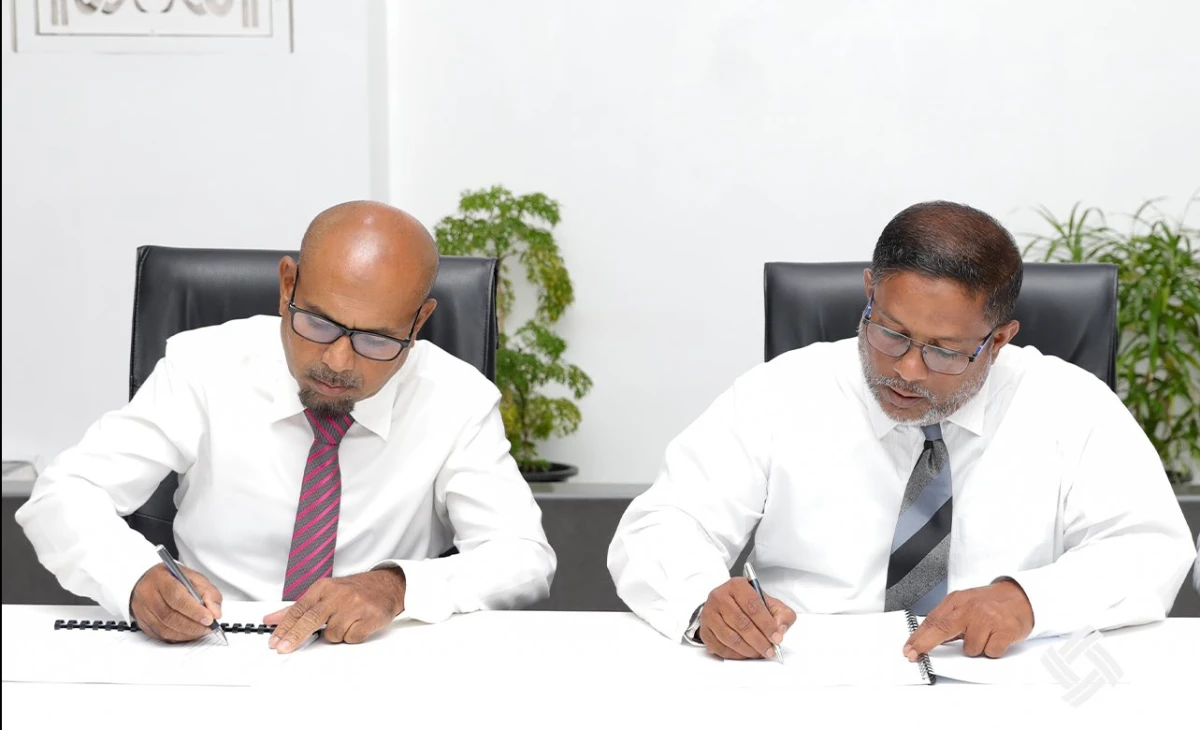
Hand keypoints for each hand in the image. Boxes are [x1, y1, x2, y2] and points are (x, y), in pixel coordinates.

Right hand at [130, 564, 222, 642]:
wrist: (152, 581)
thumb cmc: (174, 579)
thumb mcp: (194, 578)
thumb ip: (208, 593)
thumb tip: (215, 613)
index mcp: (160, 578)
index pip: (176, 596)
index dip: (194, 610)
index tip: (209, 618)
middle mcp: (147, 594)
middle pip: (169, 616)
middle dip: (193, 625)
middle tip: (208, 627)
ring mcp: (142, 610)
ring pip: (165, 629)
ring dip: (187, 633)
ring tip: (202, 630)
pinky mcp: (142, 623)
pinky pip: (161, 635)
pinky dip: (178, 637)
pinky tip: (189, 633)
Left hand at [265, 568, 405, 652]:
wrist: (387, 585)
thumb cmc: (353, 591)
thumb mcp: (324, 594)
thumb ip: (298, 608)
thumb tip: (272, 619)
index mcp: (324, 588)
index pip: (299, 608)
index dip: (285, 626)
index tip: (275, 640)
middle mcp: (338, 595)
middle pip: (311, 618)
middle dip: (295, 636)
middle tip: (283, 649)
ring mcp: (355, 605)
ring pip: (333, 634)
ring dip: (337, 634)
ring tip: (346, 622)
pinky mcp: (370, 617)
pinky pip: (352, 638)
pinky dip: (352, 636)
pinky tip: (357, 625)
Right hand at [697, 577, 796, 659]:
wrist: (726, 605)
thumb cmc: (749, 604)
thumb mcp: (769, 603)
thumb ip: (781, 614)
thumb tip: (780, 629)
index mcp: (737, 586)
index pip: (753, 606)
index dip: (766, 624)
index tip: (777, 638)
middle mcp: (719, 597)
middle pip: (741, 623)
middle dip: (759, 641)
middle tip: (770, 650)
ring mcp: (709, 614)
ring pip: (730, 637)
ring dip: (748, 650)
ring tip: (759, 653)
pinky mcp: (704, 630)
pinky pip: (720, 647)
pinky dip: (735, 655)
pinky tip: (745, 654)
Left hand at [904, 579, 1034, 660]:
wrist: (1020, 597)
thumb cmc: (990, 602)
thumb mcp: (965, 604)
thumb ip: (948, 618)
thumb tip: (929, 637)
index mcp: (958, 601)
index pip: (933, 620)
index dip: (918, 637)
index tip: (909, 648)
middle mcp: (971, 608)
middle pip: (942, 629)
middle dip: (925, 644)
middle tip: (914, 655)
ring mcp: (987, 619)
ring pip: (970, 649)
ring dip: (977, 647)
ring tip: (985, 635)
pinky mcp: (1004, 630)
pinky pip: (990, 652)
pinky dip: (992, 650)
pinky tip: (996, 638)